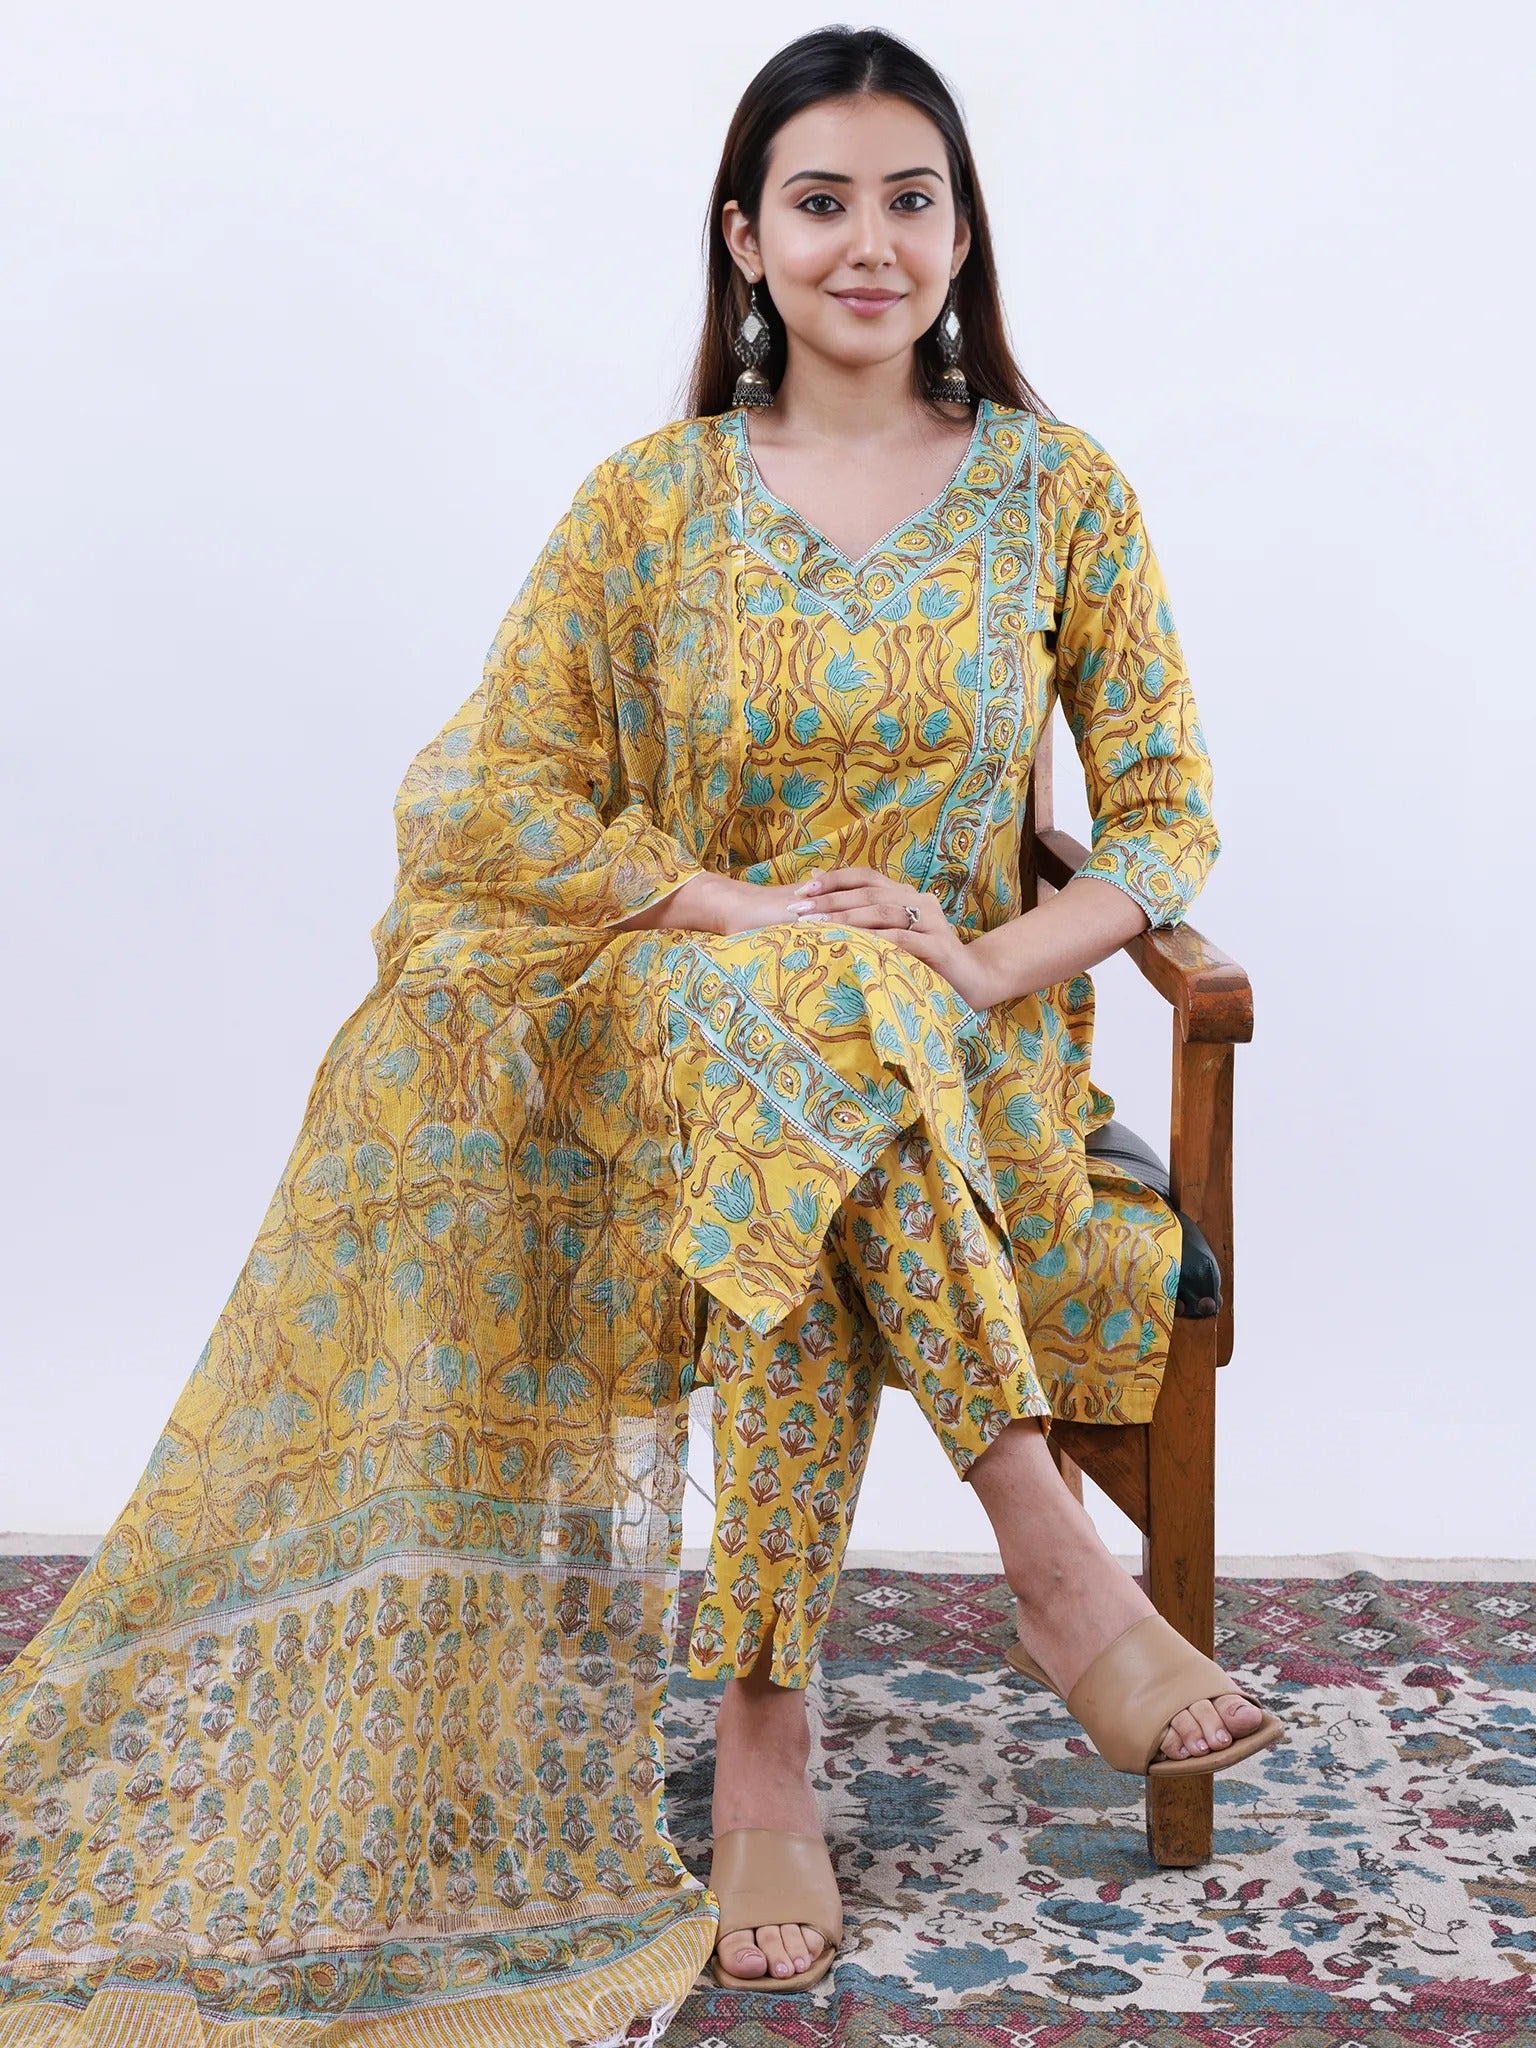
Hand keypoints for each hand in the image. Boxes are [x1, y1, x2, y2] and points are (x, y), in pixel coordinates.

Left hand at [784, 865, 1013, 1013]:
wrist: (974, 980)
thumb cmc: (926, 961)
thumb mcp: (893, 937)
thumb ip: (865, 919)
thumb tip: (820, 903)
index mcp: (907, 894)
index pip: (865, 877)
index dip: (833, 880)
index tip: (801, 889)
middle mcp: (919, 900)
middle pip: (868, 893)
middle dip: (829, 900)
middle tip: (797, 909)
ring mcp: (931, 921)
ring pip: (882, 912)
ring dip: (845, 918)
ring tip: (815, 925)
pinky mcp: (938, 945)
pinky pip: (901, 938)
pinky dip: (874, 939)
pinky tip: (851, 944)